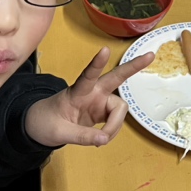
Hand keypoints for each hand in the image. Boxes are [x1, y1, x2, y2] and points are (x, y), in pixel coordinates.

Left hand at [25, 47, 154, 147]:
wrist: (39, 126)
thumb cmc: (45, 123)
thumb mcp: (59, 133)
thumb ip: (81, 136)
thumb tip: (104, 140)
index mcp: (77, 91)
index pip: (88, 75)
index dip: (97, 64)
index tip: (106, 50)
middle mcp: (92, 92)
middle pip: (116, 77)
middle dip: (133, 67)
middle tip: (150, 55)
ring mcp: (99, 101)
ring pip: (120, 108)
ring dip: (115, 126)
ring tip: (101, 140)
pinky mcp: (103, 111)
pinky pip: (116, 119)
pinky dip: (113, 130)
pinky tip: (103, 138)